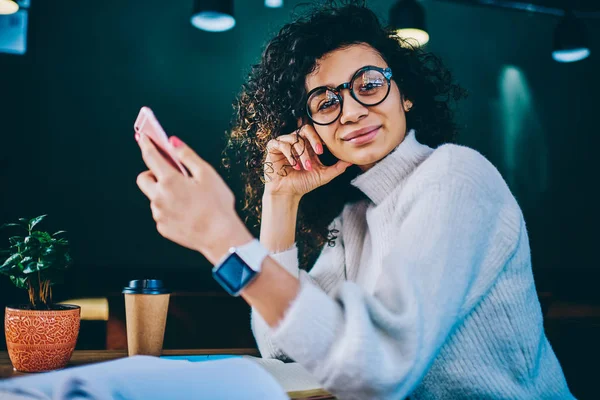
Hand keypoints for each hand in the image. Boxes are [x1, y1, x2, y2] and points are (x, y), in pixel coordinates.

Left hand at [136, 134, 252, 262]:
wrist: (220, 237)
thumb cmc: (217, 204)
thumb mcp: (207, 174)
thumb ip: (187, 155)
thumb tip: (172, 142)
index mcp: (169, 181)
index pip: (150, 157)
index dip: (147, 144)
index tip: (144, 137)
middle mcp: (158, 197)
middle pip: (143, 178)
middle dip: (153, 173)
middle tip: (170, 175)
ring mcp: (159, 214)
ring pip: (154, 197)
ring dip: (165, 193)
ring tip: (188, 199)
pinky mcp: (163, 228)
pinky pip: (162, 213)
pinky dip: (170, 209)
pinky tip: (188, 212)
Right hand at [264, 122, 351, 198]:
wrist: (288, 193)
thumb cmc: (304, 183)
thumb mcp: (324, 175)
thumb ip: (338, 168)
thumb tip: (352, 161)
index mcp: (307, 145)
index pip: (314, 132)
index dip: (319, 138)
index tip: (324, 151)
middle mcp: (296, 142)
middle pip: (304, 129)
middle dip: (313, 139)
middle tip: (319, 152)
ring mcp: (284, 143)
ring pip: (294, 139)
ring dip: (301, 153)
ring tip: (305, 167)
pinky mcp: (273, 148)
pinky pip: (281, 143)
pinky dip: (289, 154)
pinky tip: (294, 165)